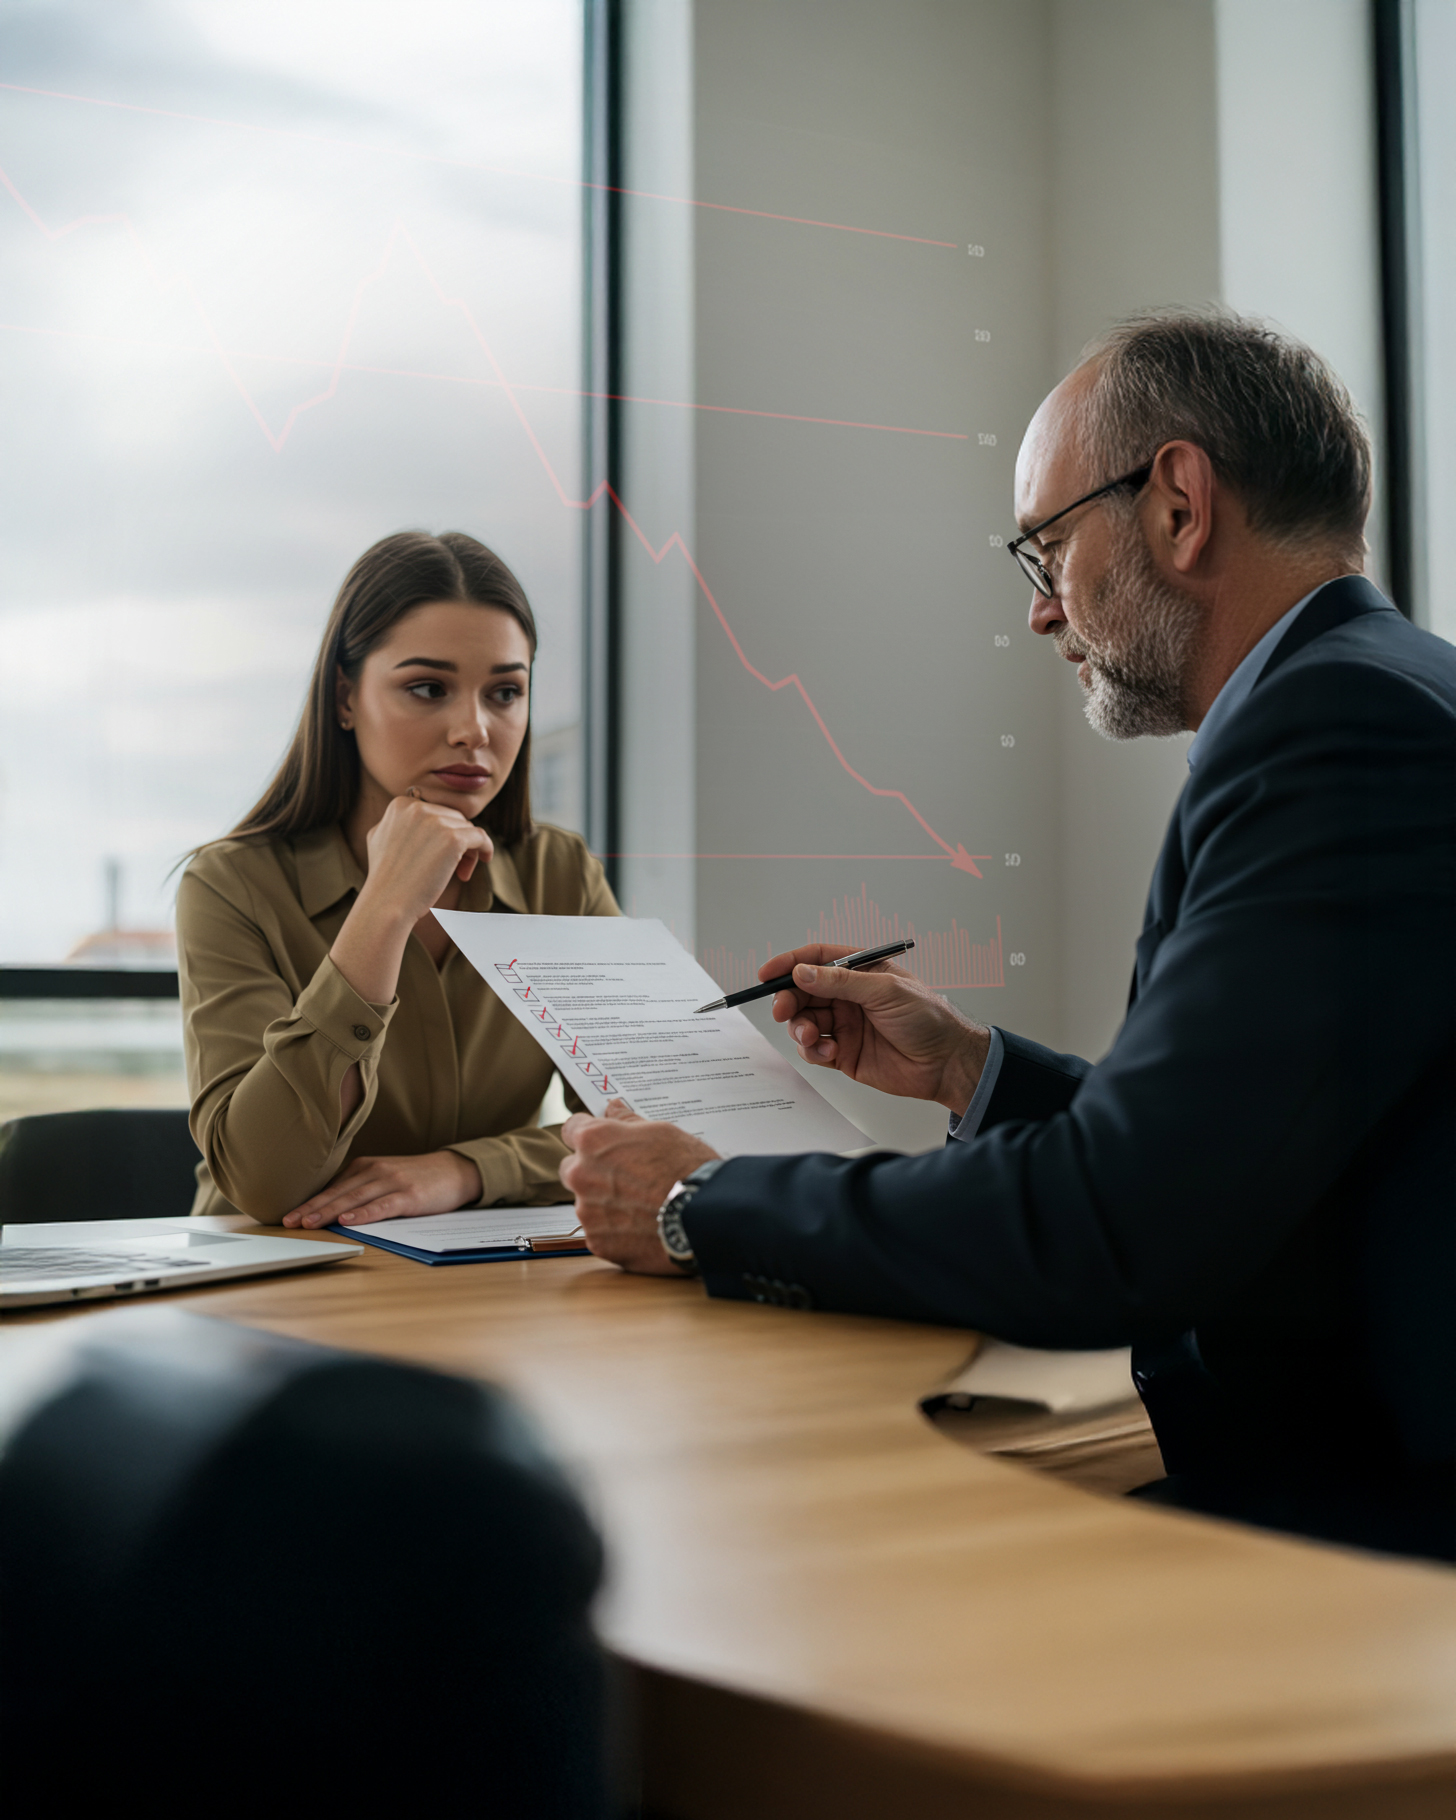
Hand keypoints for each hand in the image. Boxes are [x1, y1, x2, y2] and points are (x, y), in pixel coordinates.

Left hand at [282, 1149, 483, 1228]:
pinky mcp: (408, 1195)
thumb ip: (360, 1188)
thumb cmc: (416, 1178)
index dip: (308, 1202)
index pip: (331, 1187)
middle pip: (337, 1192)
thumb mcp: (384, 1177)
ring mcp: (391, 1181)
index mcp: (365, 1166)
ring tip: (309, 1224)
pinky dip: (363, 1214)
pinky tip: (348, 1221)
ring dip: (329, 1212)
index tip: (288, 1215)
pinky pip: (381, 1206)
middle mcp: (374, 1171)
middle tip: (288, 1222)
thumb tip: (329, 1208)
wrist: (454, 1171)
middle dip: (311, 1208)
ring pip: (354, 1199)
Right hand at [361, 791, 492, 924]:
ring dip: (468, 849)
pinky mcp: (453, 839)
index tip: (439, 855)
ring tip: (460, 873)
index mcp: (400, 805)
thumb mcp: (380, 838)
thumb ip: (399, 823)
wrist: (386, 903)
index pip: (436, 812)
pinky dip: (486, 847)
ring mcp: (435, 821)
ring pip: (467, 828)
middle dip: (456, 841)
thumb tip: (421, 815)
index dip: (442, 833)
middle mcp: (417, 807)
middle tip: (454, 868)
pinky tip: (486, 859)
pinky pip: (481, 836)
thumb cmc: (385, 879)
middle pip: (453, 818)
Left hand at [558, 1102, 718, 1274]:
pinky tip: (642, 1226)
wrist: (706, 1217)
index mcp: (594, 1141)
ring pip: (587, 1203)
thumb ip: (627, 1122)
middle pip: (574, 1169)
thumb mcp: (661, 1132)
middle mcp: (582, 1175)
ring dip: (605, 1202)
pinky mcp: (598, 1242)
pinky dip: (616, 1230)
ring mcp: (588, 1211)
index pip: (571, 1130)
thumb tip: (613, 1110)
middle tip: (628, 1176)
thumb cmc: (688, 1170)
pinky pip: (600, 1231)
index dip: (588, 1134)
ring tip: (642, 1205)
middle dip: (593, 1171)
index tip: (600, 1142)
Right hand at [765, 943, 989, 1114]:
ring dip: (800, 1028)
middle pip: (802, 992)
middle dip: (788, 1000)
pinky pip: (814, 1049)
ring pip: (803, 1022)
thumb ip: (840, 982)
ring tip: (813, 1036)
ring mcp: (844, 1024)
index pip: (816, 960)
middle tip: (783, 1010)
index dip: (789, 963)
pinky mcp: (843, 1053)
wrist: (946, 1062)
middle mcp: (848, 996)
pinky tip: (830, 1050)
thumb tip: (802, 972)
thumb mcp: (885, 990)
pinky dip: (813, 1050)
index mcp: (859, 972)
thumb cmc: (928, 1018)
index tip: (767, 973)